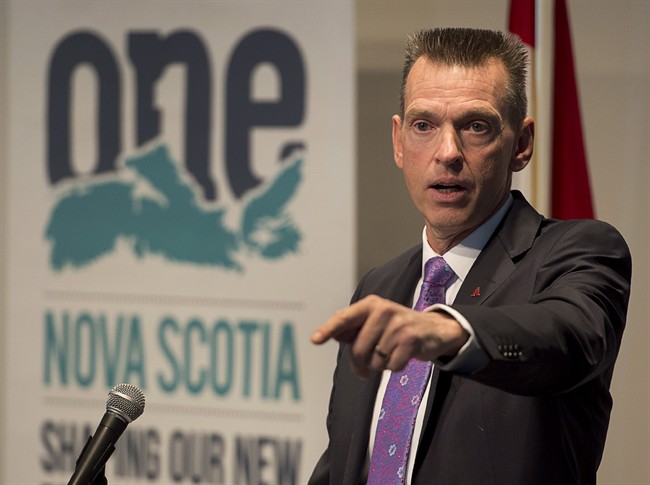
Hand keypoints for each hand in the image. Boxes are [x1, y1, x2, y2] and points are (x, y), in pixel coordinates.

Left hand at [311, 295, 468, 376]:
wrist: (434, 329)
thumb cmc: (397, 328)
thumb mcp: (375, 323)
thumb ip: (354, 330)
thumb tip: (334, 335)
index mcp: (370, 305)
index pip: (344, 318)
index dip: (328, 329)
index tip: (315, 339)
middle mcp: (383, 311)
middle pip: (358, 349)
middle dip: (360, 365)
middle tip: (363, 370)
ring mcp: (398, 324)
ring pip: (375, 361)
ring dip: (381, 365)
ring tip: (390, 354)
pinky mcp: (411, 339)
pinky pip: (392, 366)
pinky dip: (395, 367)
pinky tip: (402, 356)